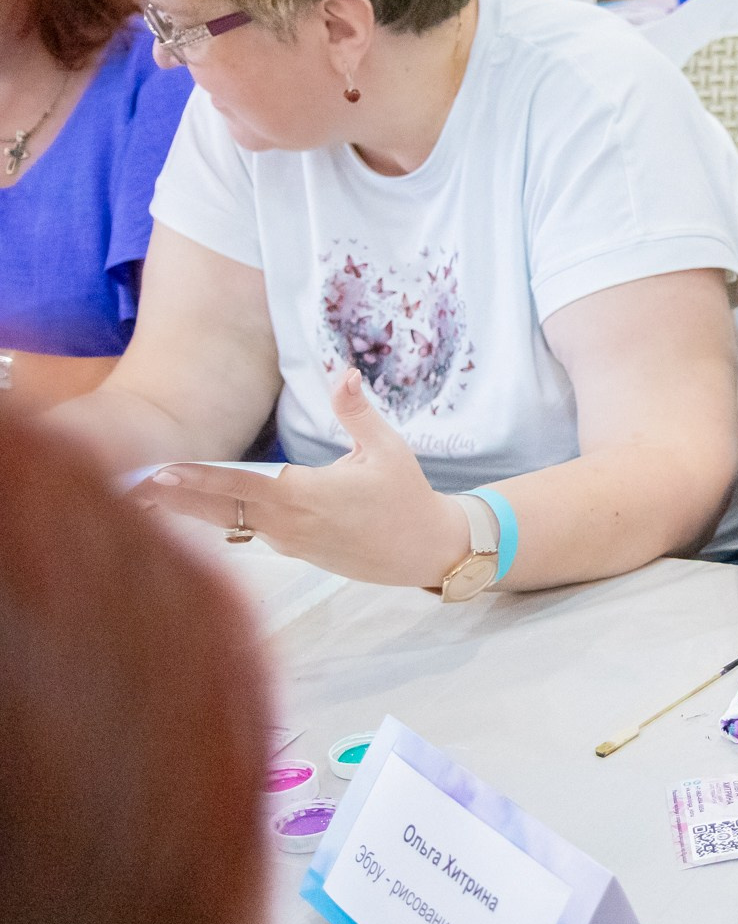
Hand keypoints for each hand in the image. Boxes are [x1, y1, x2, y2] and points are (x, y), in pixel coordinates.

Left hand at [132, 368, 465, 585]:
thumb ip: (356, 410)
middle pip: (220, 511)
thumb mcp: (387, 448)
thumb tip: (343, 370)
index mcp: (307, 495)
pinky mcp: (297, 552)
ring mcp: (290, 542)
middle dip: (172, 500)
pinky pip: (249, 533)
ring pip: (230, 524)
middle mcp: (290, 524)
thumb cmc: (408, 496)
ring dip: (189, 511)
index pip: (240, 486)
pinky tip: (192, 512)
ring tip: (145, 498)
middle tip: (126, 490)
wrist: (426, 549)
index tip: (161, 473)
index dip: (198, 480)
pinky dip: (219, 520)